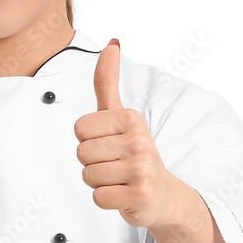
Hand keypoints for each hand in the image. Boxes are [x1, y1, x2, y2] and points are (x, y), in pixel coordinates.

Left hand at [74, 39, 177, 229]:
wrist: (162, 195)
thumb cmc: (134, 153)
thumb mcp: (121, 115)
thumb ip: (108, 81)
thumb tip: (111, 43)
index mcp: (131, 118)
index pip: (80, 129)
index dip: (89, 140)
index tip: (110, 143)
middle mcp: (139, 141)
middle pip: (82, 153)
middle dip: (93, 162)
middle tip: (115, 163)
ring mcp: (141, 169)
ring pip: (88, 175)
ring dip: (99, 181)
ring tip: (119, 178)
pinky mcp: (139, 196)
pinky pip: (98, 197)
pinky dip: (106, 199)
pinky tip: (123, 193)